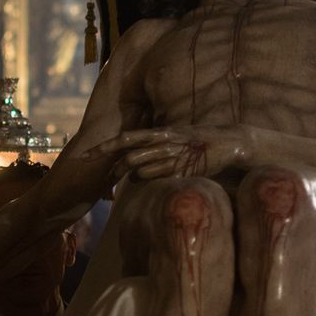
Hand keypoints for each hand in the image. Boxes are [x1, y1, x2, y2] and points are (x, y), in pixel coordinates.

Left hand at [87, 125, 251, 181]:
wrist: (230, 141)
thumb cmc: (201, 142)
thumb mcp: (176, 141)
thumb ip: (157, 151)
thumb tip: (136, 169)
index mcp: (159, 132)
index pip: (125, 138)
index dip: (104, 147)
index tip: (85, 155)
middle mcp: (163, 140)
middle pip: (129, 155)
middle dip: (114, 168)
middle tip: (104, 178)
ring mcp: (173, 153)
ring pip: (142, 167)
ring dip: (134, 177)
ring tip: (129, 182)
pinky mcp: (184, 165)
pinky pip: (161, 175)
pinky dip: (152, 180)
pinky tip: (151, 182)